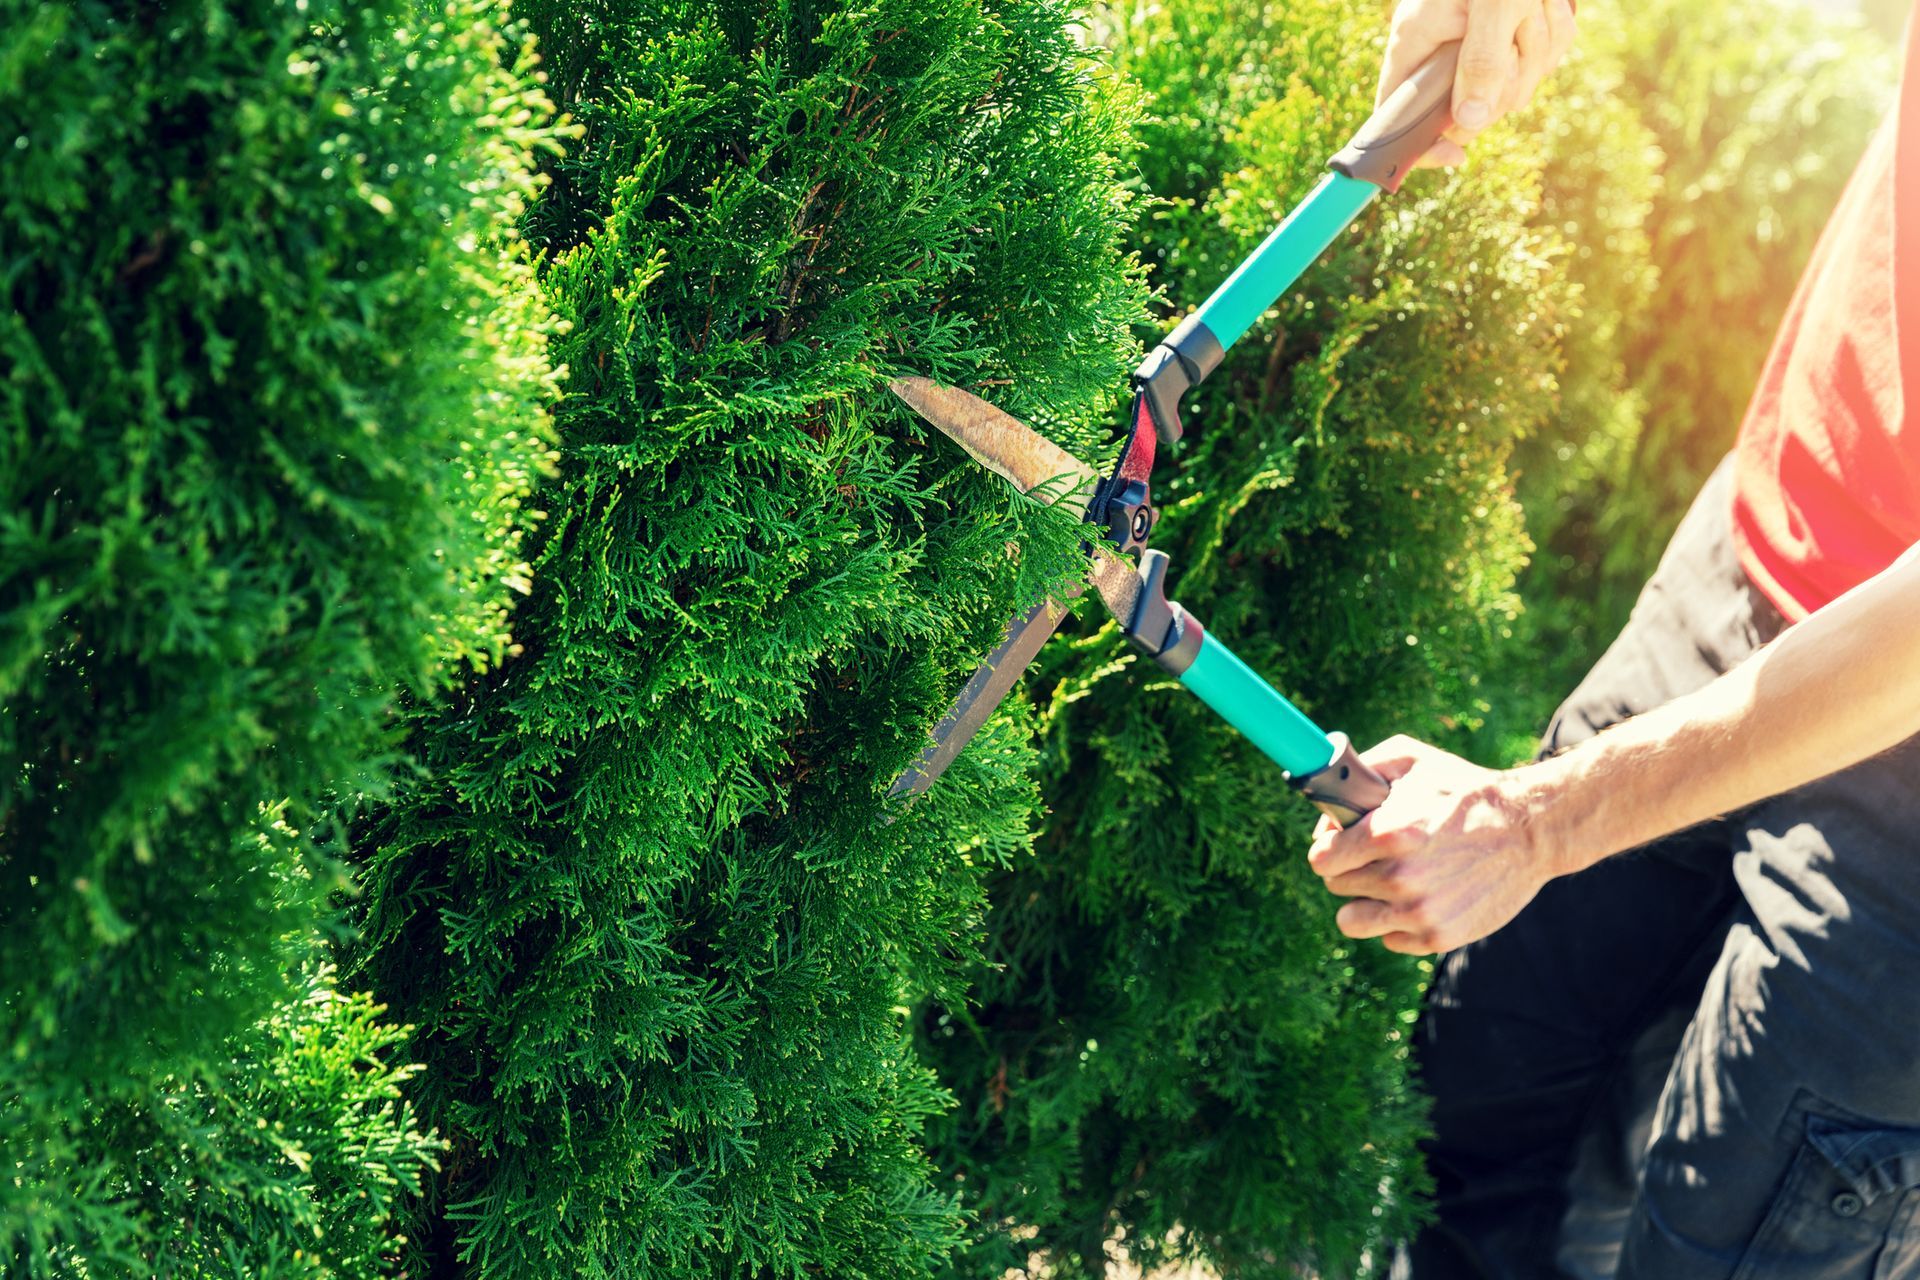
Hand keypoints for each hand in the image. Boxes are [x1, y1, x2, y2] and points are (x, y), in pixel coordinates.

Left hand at [1306, 735, 1555, 953]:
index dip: (1328, 847)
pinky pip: (1389, 938)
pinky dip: (1398, 922)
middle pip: (1336, 886)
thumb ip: (1360, 771)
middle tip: (1378, 855)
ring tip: (1390, 882)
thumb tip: (1327, 802)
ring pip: (1352, 921)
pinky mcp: (1438, 937)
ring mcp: (1419, 912)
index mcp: (1387, 834)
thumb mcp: (1412, 760)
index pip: (1320, 858)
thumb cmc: (1466, 791)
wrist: (1531, 829)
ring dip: (1365, 902)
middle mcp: (1400, 878)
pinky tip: (1421, 896)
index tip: (1341, 843)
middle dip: (1351, 868)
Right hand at [1379, 0, 1577, 167]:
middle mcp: (1439, 48)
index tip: (1455, 157)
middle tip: (1519, 44)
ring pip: (1509, 88)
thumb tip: (1470, 125)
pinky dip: (1551, 39)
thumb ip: (1481, 61)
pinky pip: (1535, 64)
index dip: (1420, 145)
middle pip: (1468, 109)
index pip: (1395, 114)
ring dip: (1537, 53)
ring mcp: (1475, 45)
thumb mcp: (1494, 5)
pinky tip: (1547, 7)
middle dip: (1506, 83)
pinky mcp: (1509, 38)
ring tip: (1537, 7)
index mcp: (1415, 41)